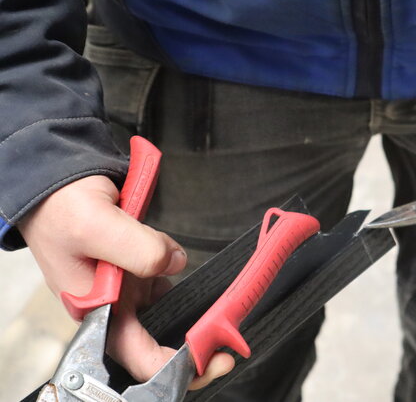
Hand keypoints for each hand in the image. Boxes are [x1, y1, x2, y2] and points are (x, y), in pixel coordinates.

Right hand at [18, 175, 233, 388]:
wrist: (55, 186)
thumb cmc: (59, 210)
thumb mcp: (95, 227)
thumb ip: (139, 250)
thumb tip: (175, 263)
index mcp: (98, 312)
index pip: (140, 357)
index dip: (178, 365)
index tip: (211, 356)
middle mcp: (113, 306)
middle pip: (158, 339)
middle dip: (194, 340)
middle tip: (225, 332)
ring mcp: (125, 288)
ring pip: (165, 307)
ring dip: (190, 306)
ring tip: (218, 303)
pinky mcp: (135, 269)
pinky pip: (164, 278)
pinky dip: (176, 269)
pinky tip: (180, 259)